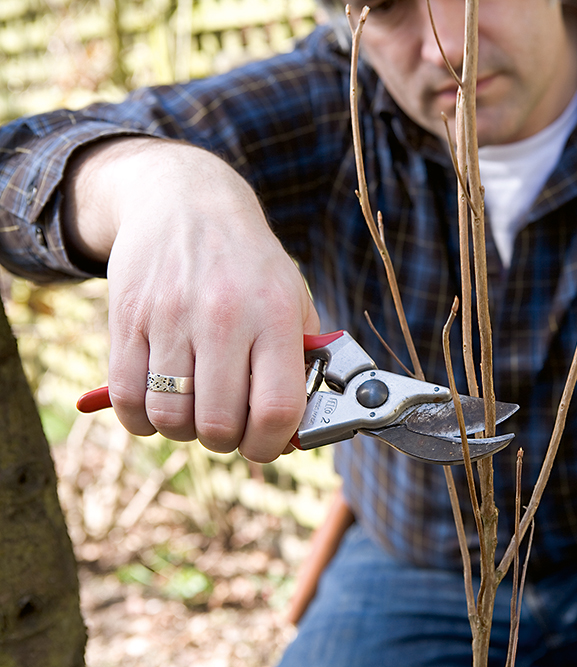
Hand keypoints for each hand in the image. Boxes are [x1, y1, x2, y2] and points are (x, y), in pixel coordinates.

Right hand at [65, 138, 319, 461]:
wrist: (186, 203)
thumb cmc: (249, 265)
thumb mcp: (293, 299)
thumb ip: (302, 362)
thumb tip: (299, 431)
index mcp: (274, 315)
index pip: (278, 409)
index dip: (272, 445)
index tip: (266, 444)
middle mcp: (224, 318)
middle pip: (220, 425)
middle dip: (228, 441)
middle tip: (230, 426)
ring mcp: (170, 319)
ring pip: (171, 419)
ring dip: (184, 431)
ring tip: (196, 411)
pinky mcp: (127, 320)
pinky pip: (127, 399)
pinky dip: (142, 418)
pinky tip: (159, 403)